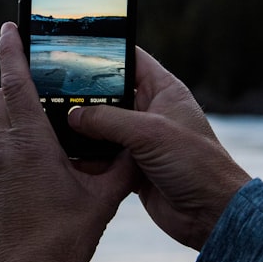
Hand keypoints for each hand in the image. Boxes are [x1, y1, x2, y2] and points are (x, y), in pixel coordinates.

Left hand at [0, 22, 135, 261]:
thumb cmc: (63, 242)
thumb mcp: (103, 201)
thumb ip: (121, 166)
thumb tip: (136, 145)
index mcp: (28, 144)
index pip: (14, 82)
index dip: (11, 51)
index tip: (9, 28)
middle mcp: (1, 151)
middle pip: (1, 100)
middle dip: (18, 86)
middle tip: (45, 86)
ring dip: (20, 121)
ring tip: (53, 137)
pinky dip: (17, 150)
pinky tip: (43, 173)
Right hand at [67, 48, 251, 250]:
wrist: (210, 214)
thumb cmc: (195, 164)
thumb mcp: (149, 133)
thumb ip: (107, 120)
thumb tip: (73, 115)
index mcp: (164, 91)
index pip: (130, 59)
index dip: (106, 51)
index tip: (74, 47)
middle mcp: (151, 111)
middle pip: (110, 94)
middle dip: (84, 95)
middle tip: (52, 90)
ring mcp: (141, 140)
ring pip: (102, 127)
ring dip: (82, 129)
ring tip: (52, 122)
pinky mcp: (132, 167)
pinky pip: (103, 156)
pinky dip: (87, 157)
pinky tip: (66, 154)